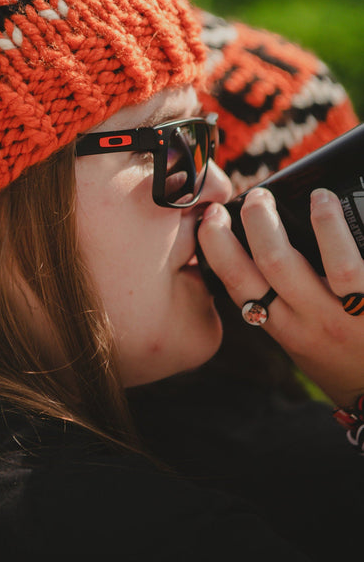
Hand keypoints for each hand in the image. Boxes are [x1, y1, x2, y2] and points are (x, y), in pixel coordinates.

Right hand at [198, 187, 363, 408]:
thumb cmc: (349, 366)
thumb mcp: (306, 343)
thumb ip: (287, 304)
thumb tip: (269, 244)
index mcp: (284, 328)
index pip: (236, 284)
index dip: (216, 245)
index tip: (211, 216)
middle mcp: (307, 323)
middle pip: (263, 266)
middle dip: (252, 223)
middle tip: (255, 196)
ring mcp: (340, 317)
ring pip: (293, 263)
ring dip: (281, 223)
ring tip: (297, 195)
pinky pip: (346, 266)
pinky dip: (331, 228)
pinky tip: (327, 203)